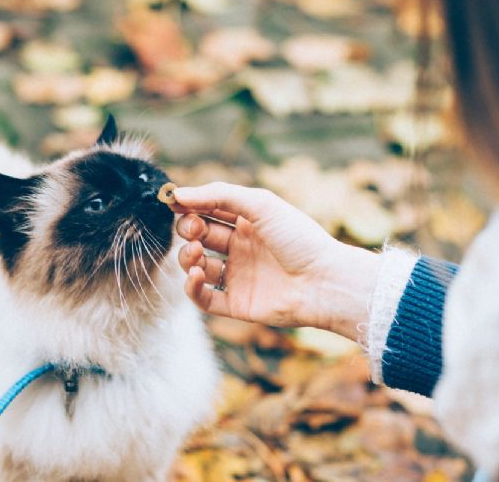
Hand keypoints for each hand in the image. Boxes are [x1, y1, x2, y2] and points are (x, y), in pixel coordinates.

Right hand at [172, 183, 381, 341]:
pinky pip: (203, 298)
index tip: (174, 203)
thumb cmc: (299, 238)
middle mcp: (241, 249)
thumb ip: (218, 195)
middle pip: (199, 237)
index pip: (209, 211)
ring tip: (196, 253)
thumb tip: (178, 195)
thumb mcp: (260, 204)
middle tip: (194, 230)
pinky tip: (197, 274)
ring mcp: (238, 277)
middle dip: (188, 230)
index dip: (190, 206)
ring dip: (187, 257)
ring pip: (197, 266)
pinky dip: (192, 287)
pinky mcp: (237, 304)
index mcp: (248, 223)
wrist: (324, 281)